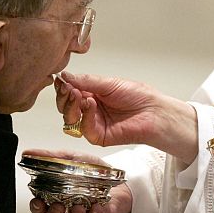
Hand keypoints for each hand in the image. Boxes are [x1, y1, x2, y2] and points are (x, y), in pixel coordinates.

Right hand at [24, 148, 132, 212]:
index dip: (37, 207)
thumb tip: (28, 153)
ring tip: (78, 206)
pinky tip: (95, 207)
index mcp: (57, 196)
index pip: (41, 207)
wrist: (120, 178)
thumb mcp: (70, 158)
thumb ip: (49, 157)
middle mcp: (68, 209)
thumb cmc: (93, 172)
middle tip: (59, 206)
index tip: (37, 202)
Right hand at [54, 72, 198, 163]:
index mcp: (92, 95)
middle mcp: (90, 110)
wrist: (153, 111)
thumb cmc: (138, 96)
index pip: (69, 93)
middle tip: (68, 88)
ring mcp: (93, 124)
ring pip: (70, 120)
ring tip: (78, 95)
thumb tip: (65, 76)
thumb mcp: (108, 83)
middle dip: (64, 97)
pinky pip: (84, 129)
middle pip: (66, 107)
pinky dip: (85, 115)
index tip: (60, 81)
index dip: (63, 87)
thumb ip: (86, 81)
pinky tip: (91, 105)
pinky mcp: (99, 136)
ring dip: (71, 106)